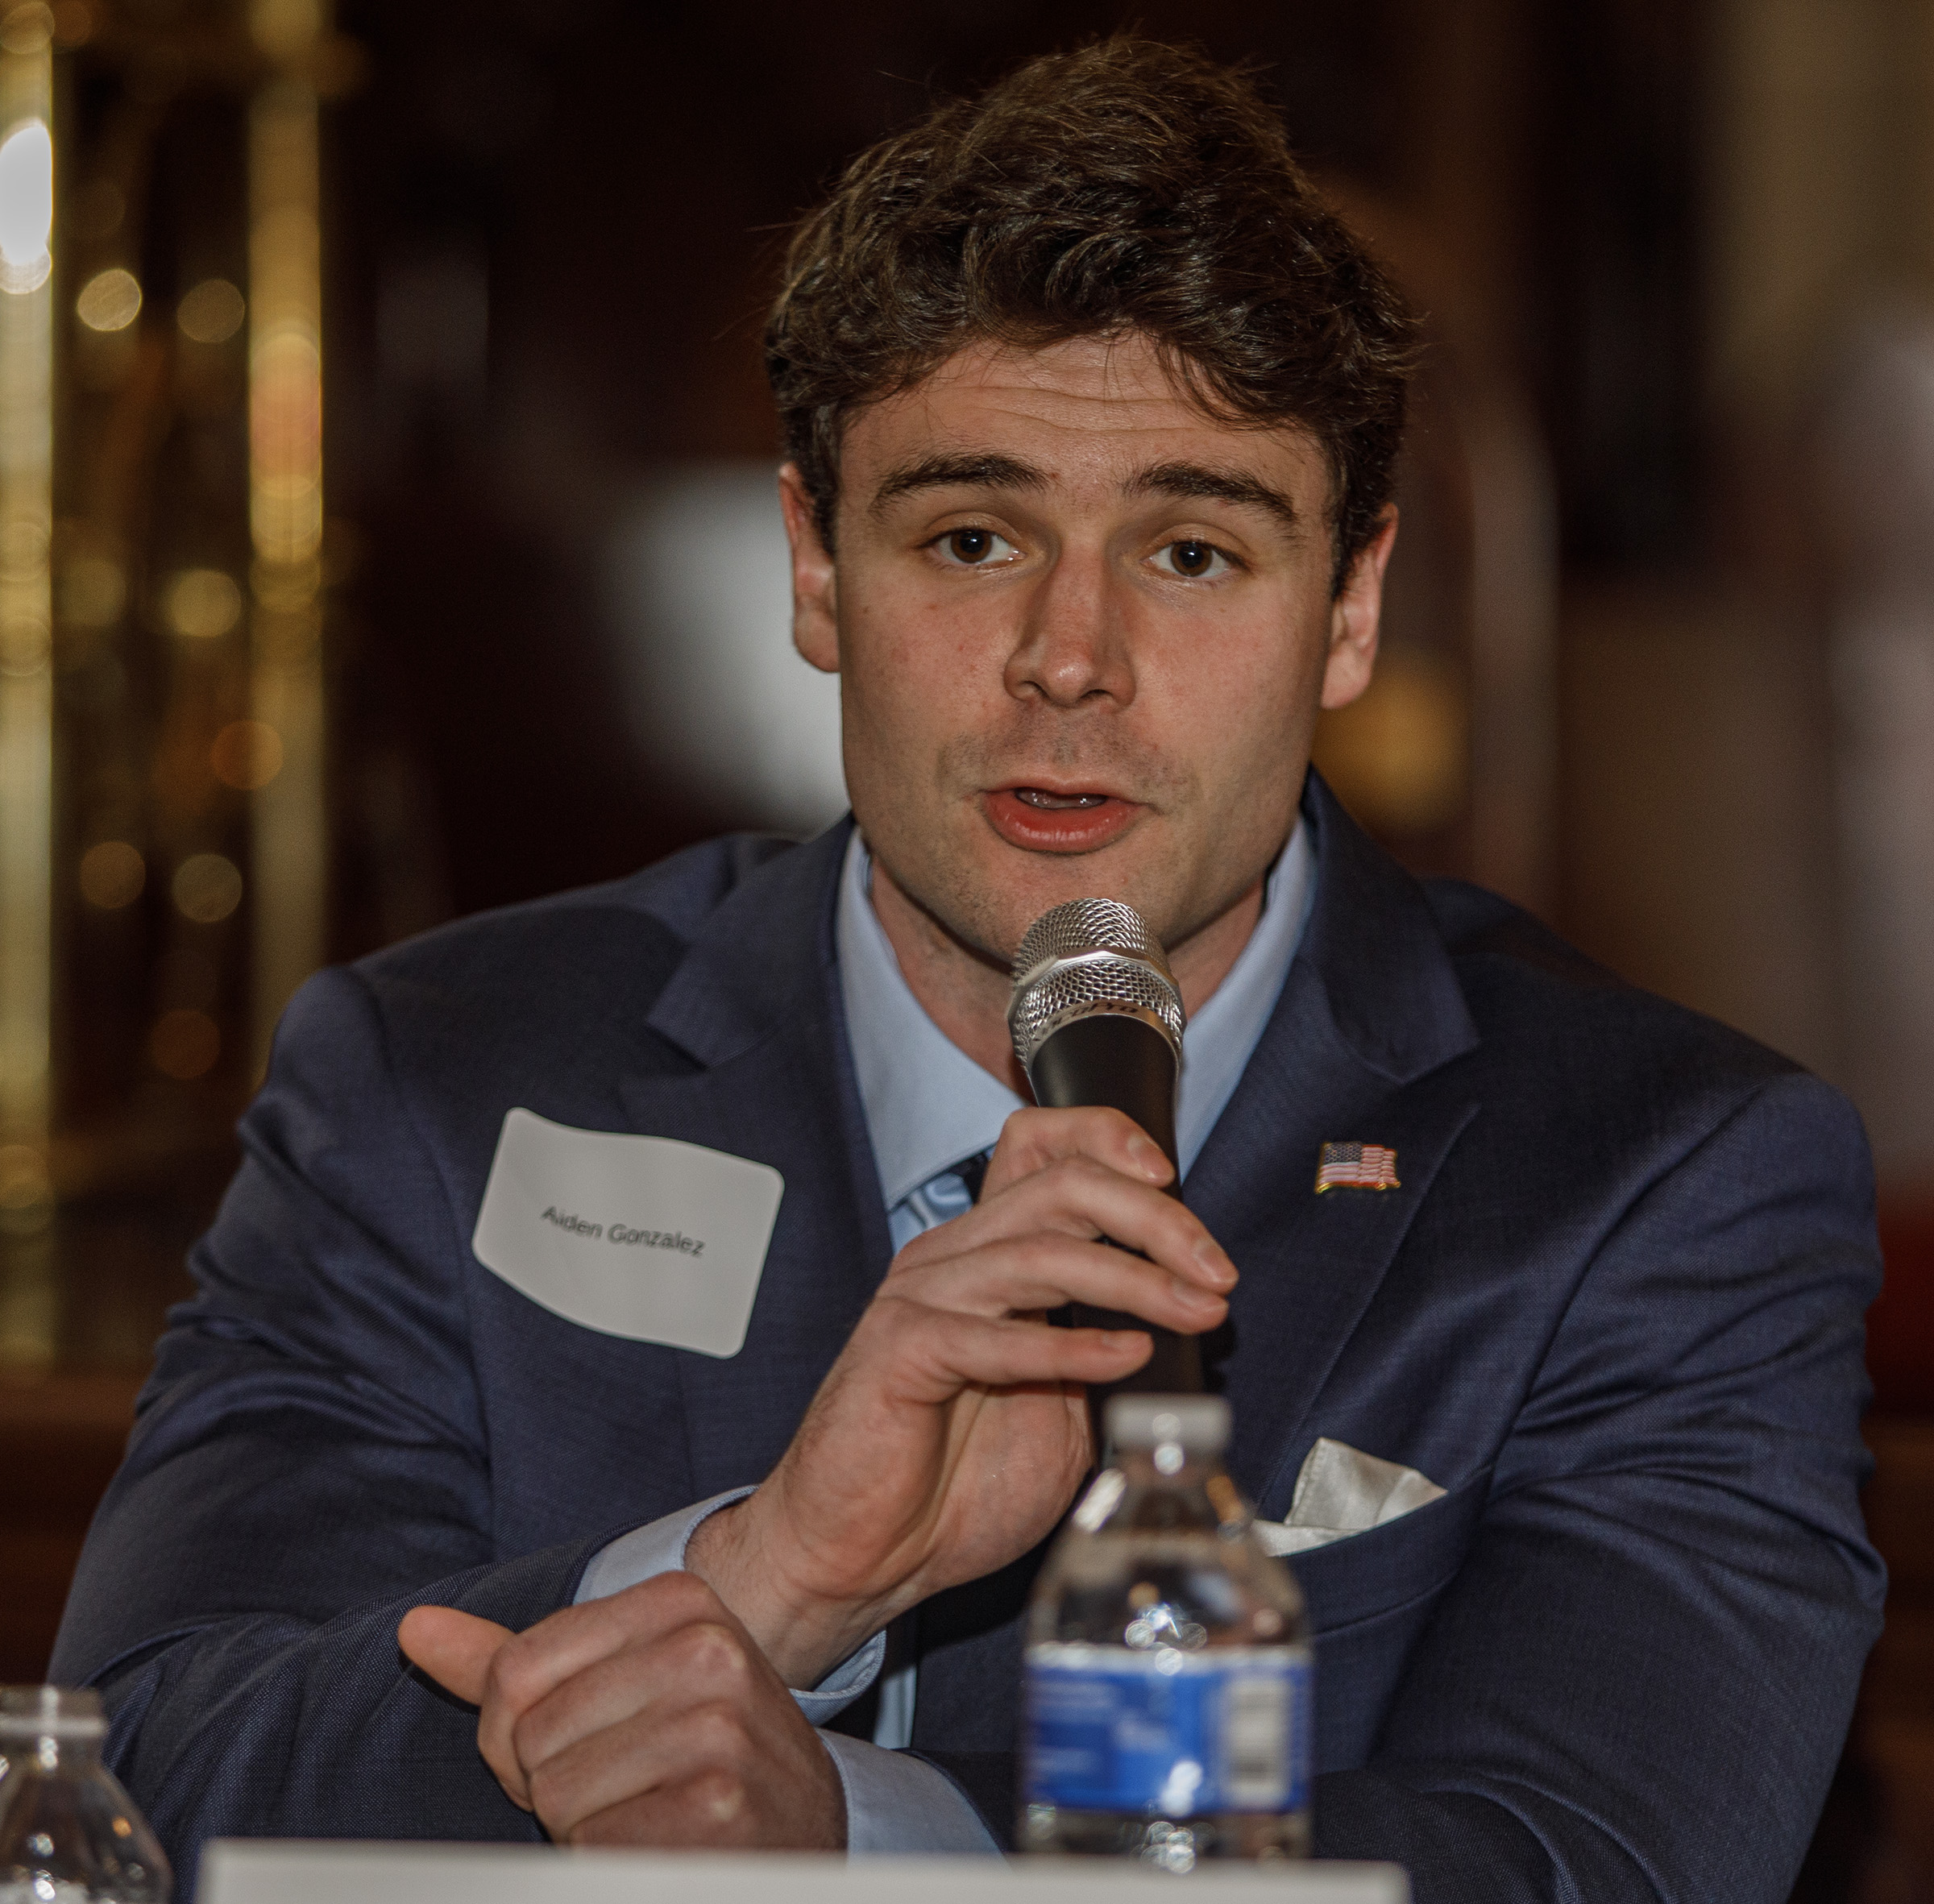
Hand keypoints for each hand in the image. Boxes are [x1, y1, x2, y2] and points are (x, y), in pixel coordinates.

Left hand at [397, 1573, 844, 1849]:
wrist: (804, 1834)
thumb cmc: (694, 1759)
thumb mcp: (619, 1687)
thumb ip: (517, 1663)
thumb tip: (413, 1626)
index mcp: (682, 1600)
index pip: (516, 1670)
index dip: (521, 1734)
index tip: (592, 1743)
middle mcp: (709, 1648)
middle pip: (531, 1733)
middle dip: (555, 1782)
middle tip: (631, 1788)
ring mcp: (719, 1725)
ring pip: (555, 1793)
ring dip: (584, 1826)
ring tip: (651, 1814)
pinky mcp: (717, 1807)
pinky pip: (591, 1845)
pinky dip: (611, 1861)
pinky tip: (668, 1848)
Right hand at [688, 1104, 1235, 1685]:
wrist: (866, 1556)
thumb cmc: (954, 1483)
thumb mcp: (1062, 1403)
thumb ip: (1106, 1347)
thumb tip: (1191, 1315)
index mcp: (988, 1252)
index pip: (1038, 1146)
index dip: (1105, 1138)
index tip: (1170, 1176)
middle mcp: (953, 1257)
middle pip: (1059, 1187)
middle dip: (1154, 1219)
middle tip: (1216, 1269)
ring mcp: (922, 1298)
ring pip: (1040, 1250)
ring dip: (1134, 1278)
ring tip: (1194, 1311)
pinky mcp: (900, 1351)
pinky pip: (995, 1335)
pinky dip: (1072, 1346)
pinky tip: (1127, 1357)